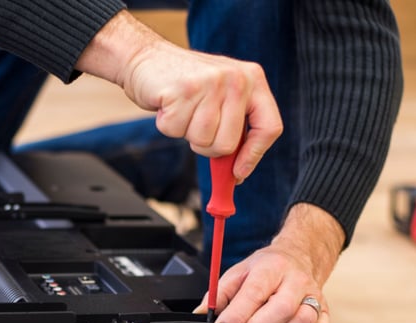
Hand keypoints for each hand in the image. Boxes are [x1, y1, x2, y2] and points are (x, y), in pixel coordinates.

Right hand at [76, 10, 281, 180]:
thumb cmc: (185, 84)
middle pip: (228, 144)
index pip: (269, 127)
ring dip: (185, 133)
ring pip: (201, 141)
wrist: (146, 57)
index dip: (254, 155)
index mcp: (252, 79)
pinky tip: (167, 105)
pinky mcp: (182, 90)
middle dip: (207, 146)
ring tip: (181, 109)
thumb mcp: (220, 97)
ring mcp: (209, 83)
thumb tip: (237, 172)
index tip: (238, 172)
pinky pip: (176, 131)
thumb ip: (234, 126)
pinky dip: (167, 125)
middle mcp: (236, 79)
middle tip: (195, 127)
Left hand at [194, 204, 344, 322]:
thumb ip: (217, 294)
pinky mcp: (325, 311)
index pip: (254, 293)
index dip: (236, 315)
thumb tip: (201, 314)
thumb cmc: (265, 268)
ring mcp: (314, 296)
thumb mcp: (237, 272)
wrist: (297, 257)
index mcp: (271, 267)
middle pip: (281, 310)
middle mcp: (296, 280)